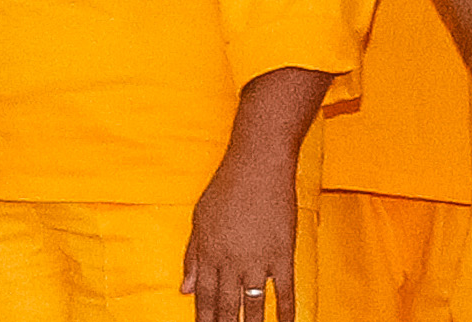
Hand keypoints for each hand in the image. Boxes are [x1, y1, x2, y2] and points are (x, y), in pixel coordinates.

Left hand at [179, 152, 295, 321]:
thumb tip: (185, 288)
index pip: (204, 297)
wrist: (258, 166)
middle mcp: (230, 261)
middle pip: (226, 307)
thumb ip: (192, 255)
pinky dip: (286, 312)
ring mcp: (257, 260)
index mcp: (208, 253)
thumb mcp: (199, 218)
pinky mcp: (282, 254)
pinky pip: (284, 291)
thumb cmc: (226, 186)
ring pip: (253, 305)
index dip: (204, 320)